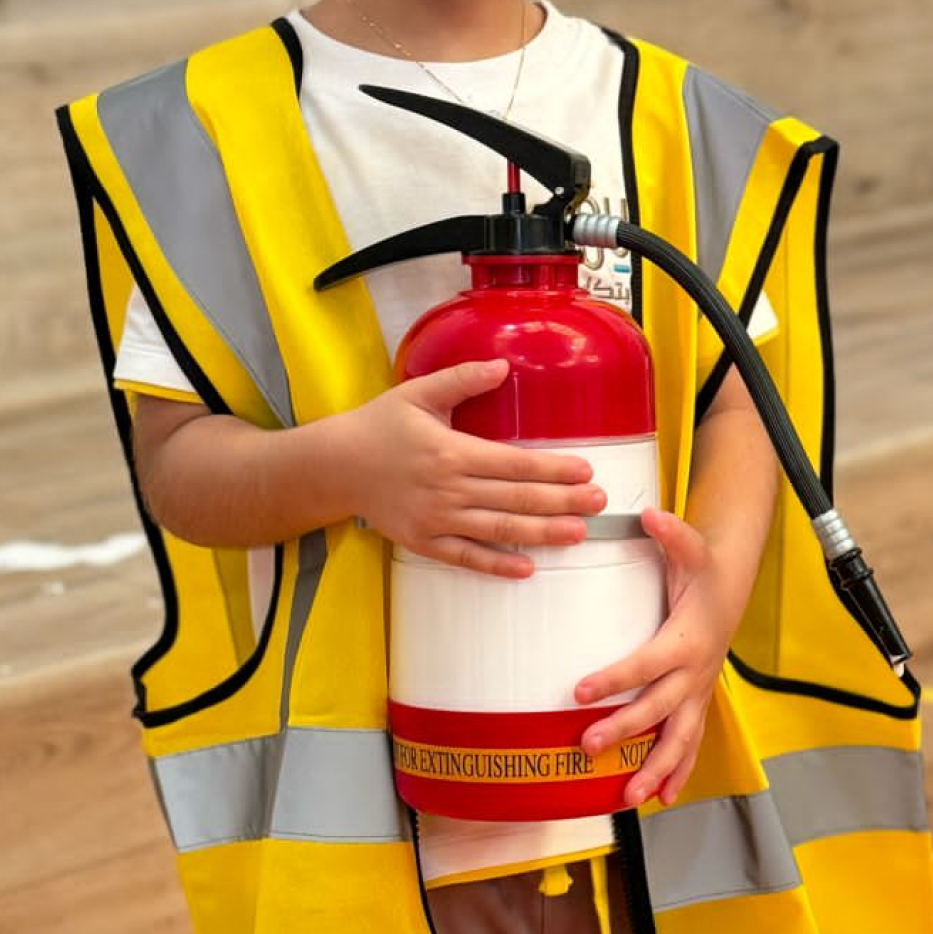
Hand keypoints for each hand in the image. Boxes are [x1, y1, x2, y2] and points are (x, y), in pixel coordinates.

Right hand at [336, 360, 603, 577]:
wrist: (333, 467)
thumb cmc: (379, 426)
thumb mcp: (418, 393)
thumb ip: (463, 379)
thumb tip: (503, 365)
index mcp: (451, 452)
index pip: (514, 464)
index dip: (553, 469)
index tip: (586, 470)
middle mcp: (447, 490)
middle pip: (515, 500)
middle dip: (561, 502)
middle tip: (599, 503)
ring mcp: (435, 521)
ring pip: (498, 532)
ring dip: (541, 534)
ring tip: (578, 533)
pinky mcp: (422, 542)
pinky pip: (464, 558)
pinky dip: (496, 566)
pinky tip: (526, 568)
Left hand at [575, 508, 736, 807]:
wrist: (732, 589)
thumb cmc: (706, 572)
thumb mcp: (691, 549)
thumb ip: (671, 534)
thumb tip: (649, 515)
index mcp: (687, 639)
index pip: (646, 664)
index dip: (614, 678)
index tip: (580, 692)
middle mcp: (694, 673)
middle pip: (659, 709)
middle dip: (625, 730)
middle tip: (588, 744)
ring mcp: (698, 693)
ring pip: (679, 738)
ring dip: (655, 768)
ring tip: (628, 795)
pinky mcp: (697, 703)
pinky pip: (690, 744)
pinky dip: (677, 772)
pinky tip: (658, 798)